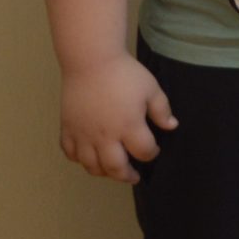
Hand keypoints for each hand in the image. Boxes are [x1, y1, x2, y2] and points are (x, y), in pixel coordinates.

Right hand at [58, 55, 175, 184]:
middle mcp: (105, 136)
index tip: (154, 150)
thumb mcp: (151, 88)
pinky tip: (88, 156)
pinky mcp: (67, 129)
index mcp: (129, 126)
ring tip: (112, 170)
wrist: (91, 62)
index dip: (151, 154)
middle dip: (126, 175)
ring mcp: (83, 135)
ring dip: (103, 172)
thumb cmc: (125, 74)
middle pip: (115, 168)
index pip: (143, 151)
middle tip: (133, 176)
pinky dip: (79, 159)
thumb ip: (162, 110)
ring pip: (91, 166)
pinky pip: (70, 153)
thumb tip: (171, 126)